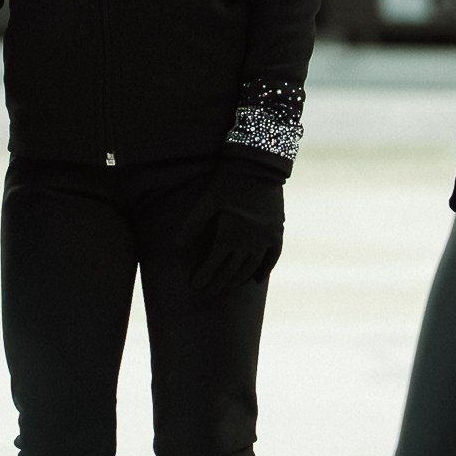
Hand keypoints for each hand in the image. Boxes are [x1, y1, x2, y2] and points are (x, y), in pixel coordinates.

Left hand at [180, 156, 285, 295]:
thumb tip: (178, 247)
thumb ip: (193, 224)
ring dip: (238, 280)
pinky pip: (273, 258)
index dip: (204, 276)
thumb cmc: (228, 181)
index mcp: (232, 235)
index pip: (215, 264)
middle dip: (218, 283)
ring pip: (251, 267)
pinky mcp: (277, 231)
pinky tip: (256, 281)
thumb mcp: (208, 200)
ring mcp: (266, 238)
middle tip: (207, 291)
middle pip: (233, 271)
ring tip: (227, 287)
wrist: (259, 164)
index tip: (194, 286)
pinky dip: (265, 270)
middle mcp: (251, 241)